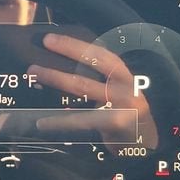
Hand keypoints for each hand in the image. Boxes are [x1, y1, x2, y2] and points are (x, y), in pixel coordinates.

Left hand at [28, 32, 158, 150]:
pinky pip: (81, 119)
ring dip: (57, 79)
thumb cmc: (124, 112)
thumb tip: (61, 66)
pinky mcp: (114, 123)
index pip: (99, 53)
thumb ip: (99, 79)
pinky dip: (60, 120)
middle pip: (91, 65)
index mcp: (123, 74)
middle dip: (63, 57)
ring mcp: (121, 103)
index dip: (74, 45)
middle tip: (38, 53)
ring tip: (35, 76)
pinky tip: (42, 121)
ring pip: (84, 86)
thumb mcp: (117, 91)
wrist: (144, 141)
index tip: (50, 39)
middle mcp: (124, 85)